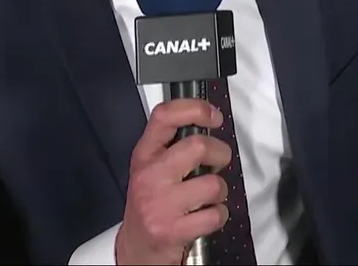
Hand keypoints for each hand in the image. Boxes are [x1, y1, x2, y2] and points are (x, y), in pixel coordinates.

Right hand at [115, 99, 232, 265]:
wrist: (136, 247)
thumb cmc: (151, 203)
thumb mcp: (152, 168)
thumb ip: (172, 144)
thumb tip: (207, 120)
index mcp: (145, 154)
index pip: (164, 116)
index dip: (195, 109)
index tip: (214, 116)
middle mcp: (149, 175)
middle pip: (198, 146)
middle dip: (220, 153)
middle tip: (218, 162)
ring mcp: (159, 203)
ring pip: (212, 183)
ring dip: (220, 190)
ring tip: (209, 196)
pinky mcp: (171, 229)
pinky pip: (215, 214)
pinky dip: (219, 215)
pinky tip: (207, 216)